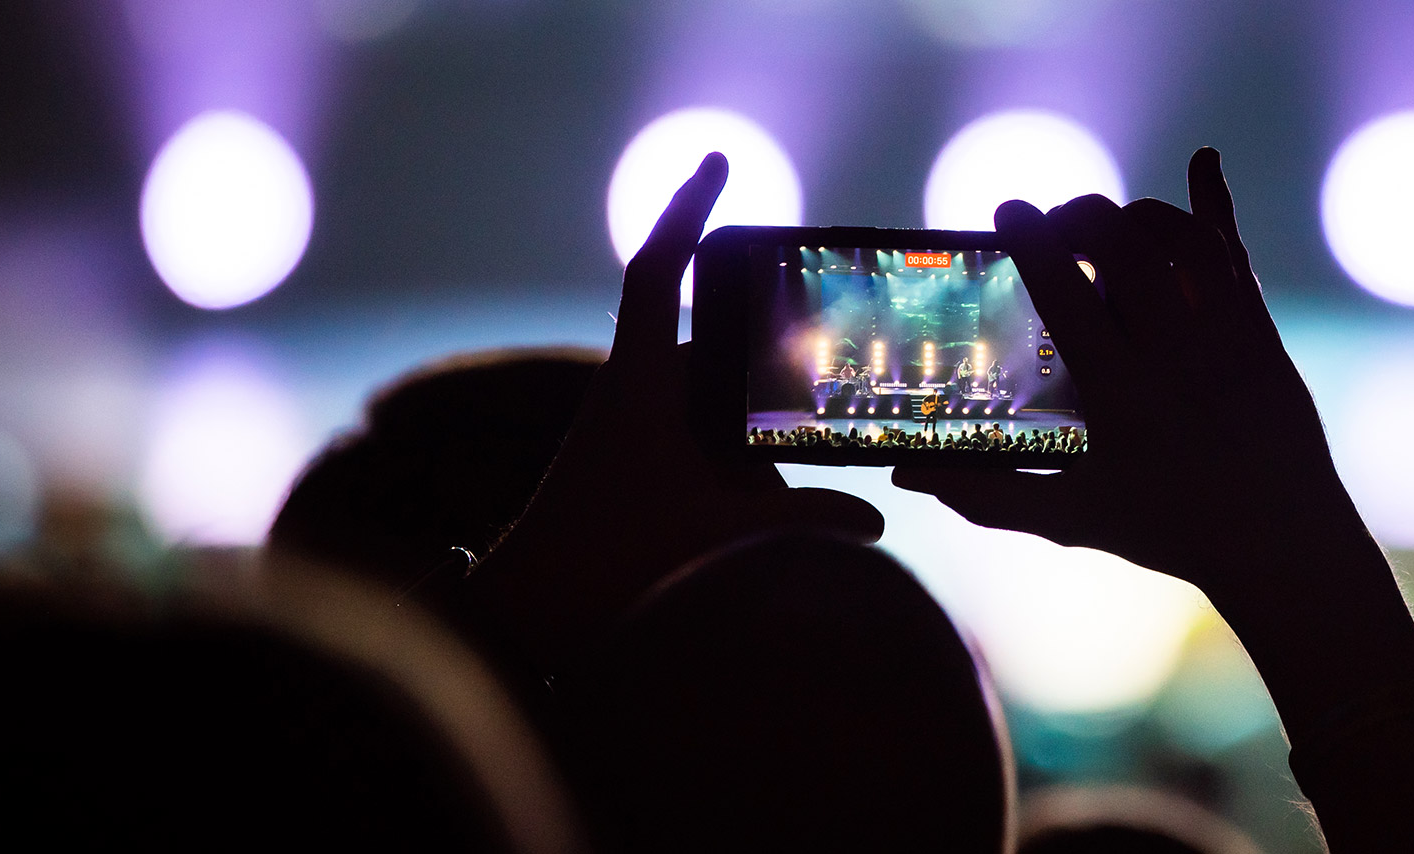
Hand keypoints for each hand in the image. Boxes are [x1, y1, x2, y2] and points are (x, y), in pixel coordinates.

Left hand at [474, 153, 882, 670]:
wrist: (536, 608)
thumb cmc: (607, 557)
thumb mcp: (717, 531)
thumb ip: (805, 519)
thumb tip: (878, 522)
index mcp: (637, 381)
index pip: (657, 273)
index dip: (684, 212)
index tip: (716, 161)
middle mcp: (633, 390)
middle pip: (700, 324)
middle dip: (755, 309)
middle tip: (817, 293)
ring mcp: (634, 426)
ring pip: (705, 381)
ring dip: (753, 378)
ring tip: (822, 377)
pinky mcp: (639, 462)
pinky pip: (700, 420)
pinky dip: (740, 421)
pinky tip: (784, 445)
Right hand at [892, 149, 1413, 724]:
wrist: (1283, 544)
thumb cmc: (1169, 531)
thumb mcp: (1071, 519)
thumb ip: (987, 493)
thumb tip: (906, 475)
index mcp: (1124, 398)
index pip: (1070, 295)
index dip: (1036, 242)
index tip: (1009, 212)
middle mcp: (1180, 357)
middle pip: (1127, 247)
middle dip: (1081, 215)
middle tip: (1052, 223)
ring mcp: (1228, 337)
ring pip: (1183, 239)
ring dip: (1137, 214)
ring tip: (1103, 225)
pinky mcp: (1261, 330)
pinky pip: (1233, 252)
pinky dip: (1212, 205)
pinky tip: (1204, 161)